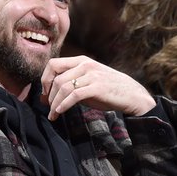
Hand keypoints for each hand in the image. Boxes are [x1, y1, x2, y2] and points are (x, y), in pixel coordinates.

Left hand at [41, 56, 155, 121]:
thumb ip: (71, 85)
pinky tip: (59, 113)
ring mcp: (91, 75)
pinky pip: (73, 95)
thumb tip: (50, 97)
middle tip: (48, 107)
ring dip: (54, 104)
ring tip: (52, 114)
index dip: (45, 79)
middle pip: (56, 78)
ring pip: (63, 87)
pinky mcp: (97, 87)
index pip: (53, 64)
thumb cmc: (109, 91)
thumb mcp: (88, 82)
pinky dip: (63, 105)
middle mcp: (85, 65)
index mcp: (81, 61)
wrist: (132, 95)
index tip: (44, 94)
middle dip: (48, 95)